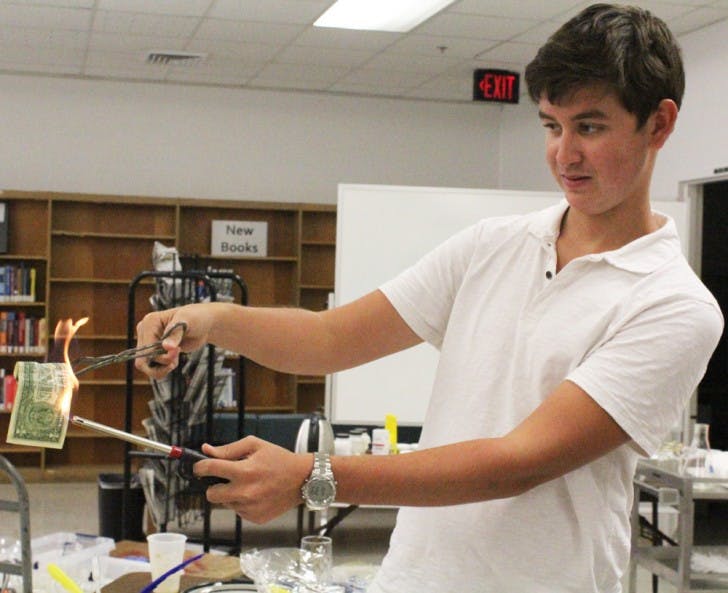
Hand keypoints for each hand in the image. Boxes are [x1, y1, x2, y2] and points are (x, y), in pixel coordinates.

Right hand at [134, 305, 211, 378]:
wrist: (203, 324)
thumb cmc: (196, 318)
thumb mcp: (187, 322)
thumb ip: (175, 335)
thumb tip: (166, 347)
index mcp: (149, 322)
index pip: (146, 348)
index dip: (160, 355)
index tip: (177, 350)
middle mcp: (145, 332)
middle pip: (143, 360)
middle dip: (162, 363)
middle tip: (176, 358)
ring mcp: (149, 342)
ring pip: (146, 367)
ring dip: (162, 368)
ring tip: (175, 360)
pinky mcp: (154, 350)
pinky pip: (153, 368)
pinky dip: (163, 369)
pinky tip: (174, 360)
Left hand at [194, 437, 312, 523]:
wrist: (303, 480)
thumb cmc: (279, 459)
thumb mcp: (255, 446)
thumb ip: (229, 449)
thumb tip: (206, 450)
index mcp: (244, 471)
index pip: (209, 469)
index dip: (199, 467)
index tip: (199, 468)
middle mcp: (245, 492)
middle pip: (210, 494)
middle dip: (214, 486)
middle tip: (226, 479)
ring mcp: (250, 508)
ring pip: (225, 503)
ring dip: (231, 494)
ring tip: (250, 485)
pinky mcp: (255, 518)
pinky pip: (238, 511)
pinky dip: (243, 503)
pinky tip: (257, 494)